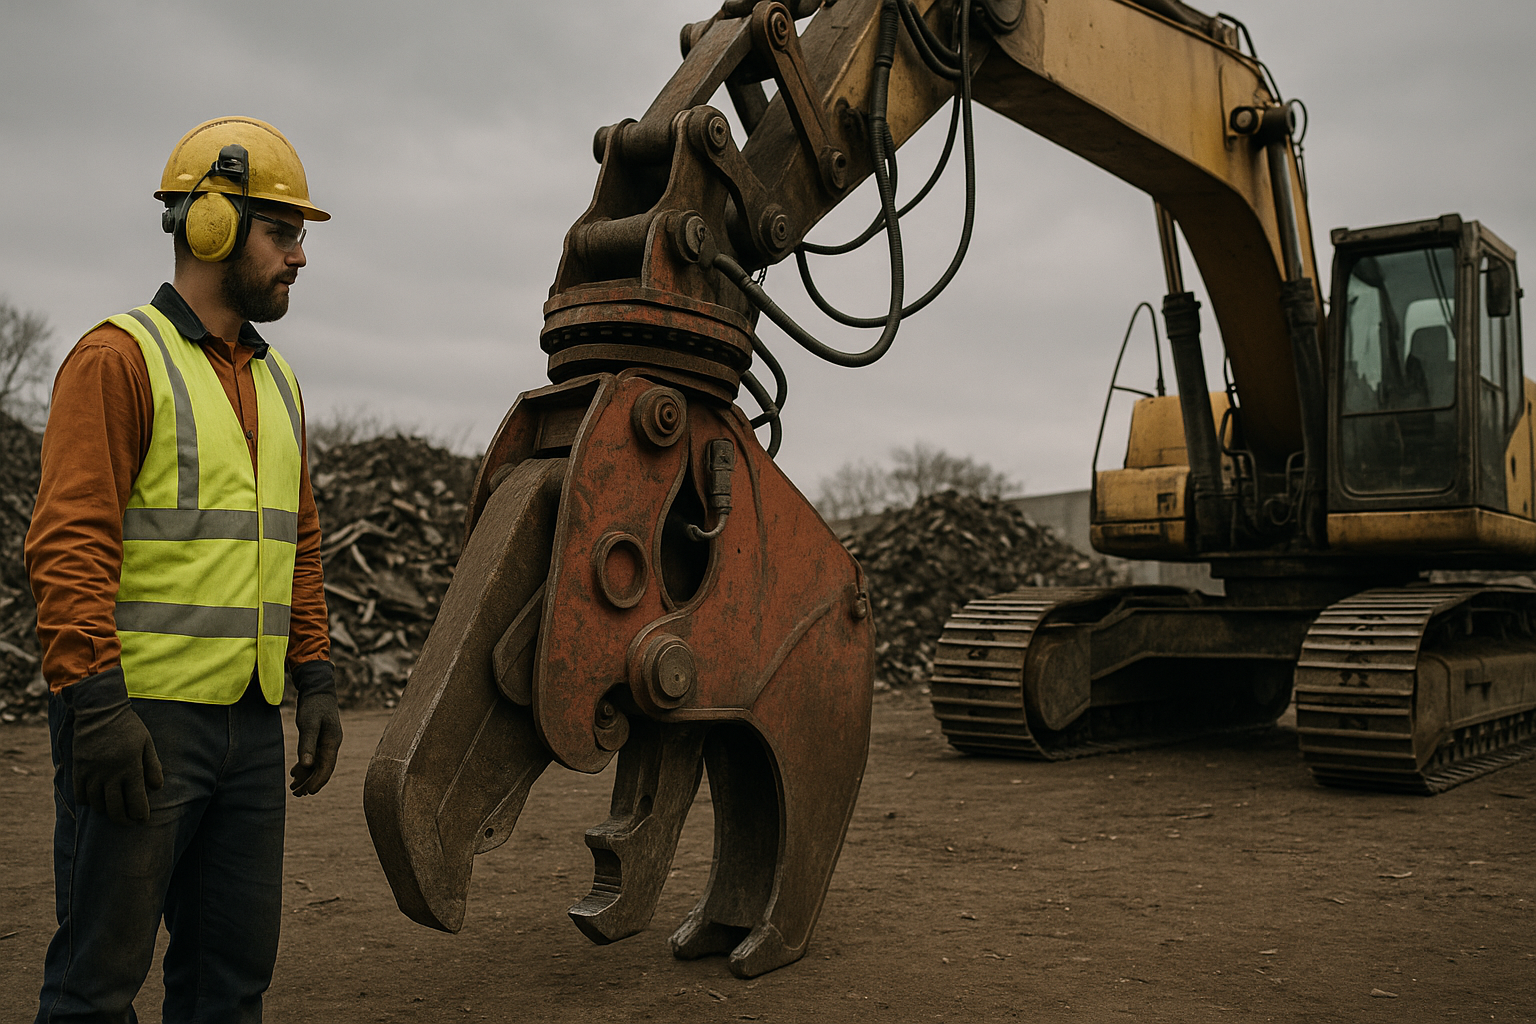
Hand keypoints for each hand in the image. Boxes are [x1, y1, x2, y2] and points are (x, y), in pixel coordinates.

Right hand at [67, 667, 163, 824]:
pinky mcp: (79, 770)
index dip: (140, 814)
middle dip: (123, 819)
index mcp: (130, 769)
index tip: (142, 819)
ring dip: (106, 812)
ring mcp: (93, 773)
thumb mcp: (146, 743)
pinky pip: (80, 795)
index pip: (136, 801)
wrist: (100, 712)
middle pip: (115, 808)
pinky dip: (87, 803)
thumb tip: (157, 788)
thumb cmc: (128, 727)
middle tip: (128, 822)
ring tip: (113, 812)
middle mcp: (111, 775)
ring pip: (97, 804)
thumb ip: (153, 766)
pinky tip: (95, 803)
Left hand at [290, 661, 341, 795]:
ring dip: (307, 776)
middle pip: (323, 769)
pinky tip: (295, 772)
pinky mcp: (320, 738)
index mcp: (332, 742)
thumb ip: (307, 744)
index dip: (318, 782)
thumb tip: (307, 766)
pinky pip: (314, 757)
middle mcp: (332, 744)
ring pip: (318, 764)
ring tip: (294, 788)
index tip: (308, 793)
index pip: (327, 767)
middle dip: (311, 783)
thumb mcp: (308, 723)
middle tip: (297, 795)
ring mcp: (327, 741)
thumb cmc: (313, 705)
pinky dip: (305, 766)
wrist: (318, 688)